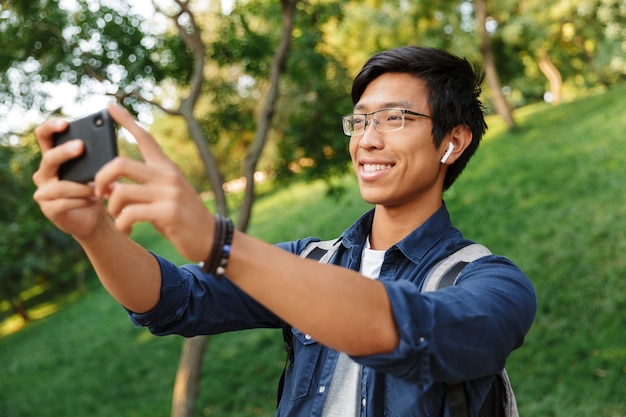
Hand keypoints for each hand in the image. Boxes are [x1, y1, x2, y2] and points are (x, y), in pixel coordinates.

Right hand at [32, 119, 106, 238]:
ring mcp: (43, 193)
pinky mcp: (49, 210)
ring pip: (60, 186)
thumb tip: (104, 143)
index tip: (65, 123)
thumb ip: (96, 157)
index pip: (43, 136)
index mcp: (53, 158)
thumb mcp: (96, 170)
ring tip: (98, 188)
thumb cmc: (94, 189)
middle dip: (65, 152)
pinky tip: (94, 199)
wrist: (95, 218)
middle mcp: (43, 174)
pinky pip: (64, 203)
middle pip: (49, 158)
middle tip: (81, 146)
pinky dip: (82, 201)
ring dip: (82, 186)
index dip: (50, 127)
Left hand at [94, 102, 213, 261]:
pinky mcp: (168, 212)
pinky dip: (122, 225)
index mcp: (167, 168)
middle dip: (101, 179)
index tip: (109, 105)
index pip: (145, 138)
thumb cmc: (182, 219)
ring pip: (121, 192)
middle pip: (120, 164)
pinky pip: (130, 214)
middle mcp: (168, 175)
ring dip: (112, 209)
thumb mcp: (163, 198)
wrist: (209, 239)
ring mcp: (169, 193)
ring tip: (118, 219)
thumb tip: (108, 186)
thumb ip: (140, 188)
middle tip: (99, 193)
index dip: (125, 121)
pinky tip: (128, 231)